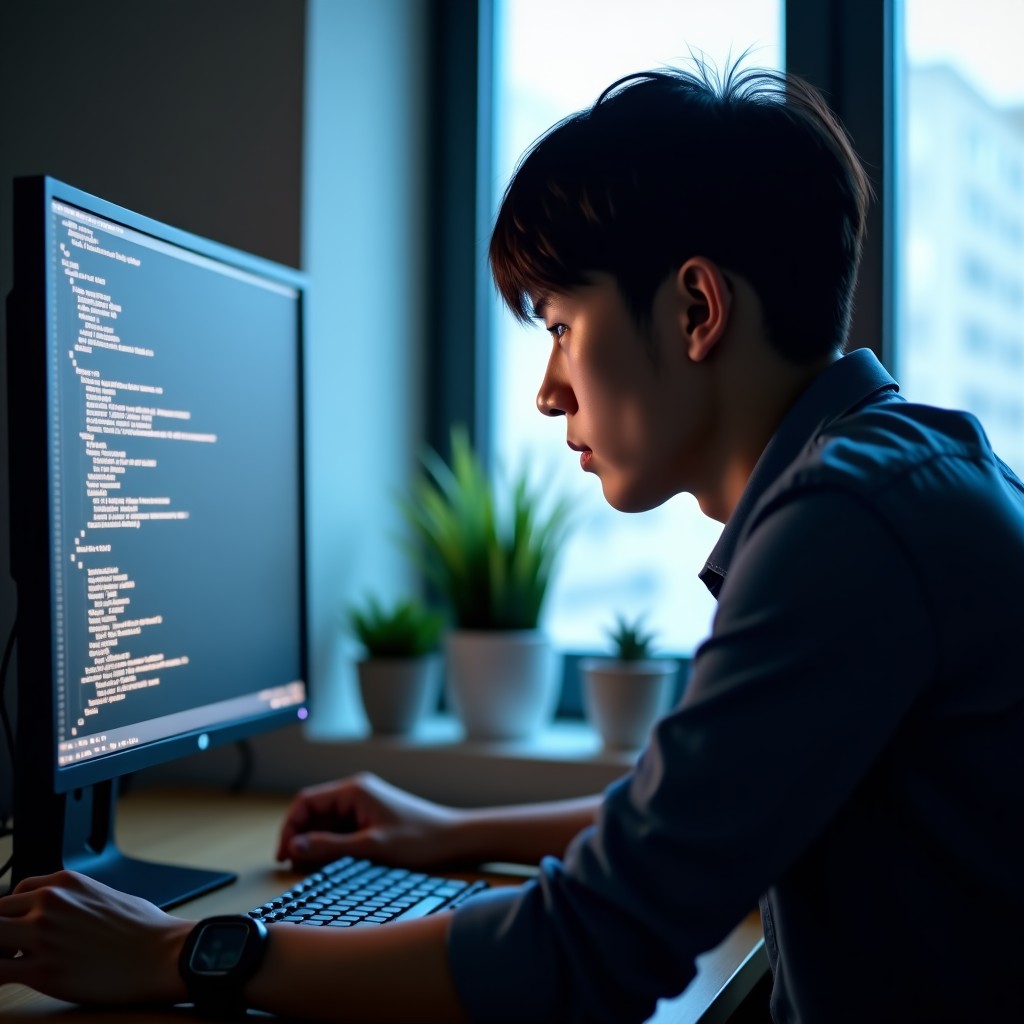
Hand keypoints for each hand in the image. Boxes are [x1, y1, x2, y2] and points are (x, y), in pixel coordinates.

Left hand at [0, 870, 191, 1004]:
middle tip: (10, 951)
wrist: (162, 953)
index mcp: (66, 882)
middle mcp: (49, 903)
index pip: (15, 893)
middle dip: (0, 934)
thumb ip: (77, 902)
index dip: (11, 915)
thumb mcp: (108, 897)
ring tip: (10, 965)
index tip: (15, 930)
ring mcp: (43, 936)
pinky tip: (6, 981)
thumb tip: (68, 917)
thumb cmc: (146, 929)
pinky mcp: (42, 970)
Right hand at [276, 772, 463, 869]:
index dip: (290, 827)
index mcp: (354, 790)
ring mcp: (365, 806)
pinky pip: (342, 830)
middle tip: (295, 866)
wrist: (457, 839)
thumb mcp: (371, 847)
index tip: (284, 855)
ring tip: (313, 869)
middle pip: (314, 813)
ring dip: (317, 844)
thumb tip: (294, 847)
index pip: (306, 802)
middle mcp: (357, 792)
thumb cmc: (421, 840)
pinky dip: (333, 846)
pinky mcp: (373, 819)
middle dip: (301, 838)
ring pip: (327, 824)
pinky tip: (333, 864)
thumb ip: (330, 847)